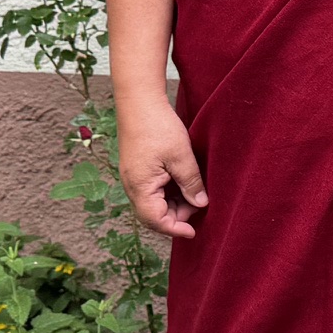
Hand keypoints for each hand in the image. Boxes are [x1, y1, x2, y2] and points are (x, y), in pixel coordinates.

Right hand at [116, 97, 207, 238]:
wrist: (138, 101)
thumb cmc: (158, 126)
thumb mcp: (181, 157)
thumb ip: (191, 183)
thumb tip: (200, 204)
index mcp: (140, 187)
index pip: (155, 220)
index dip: (175, 229)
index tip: (194, 231)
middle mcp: (132, 186)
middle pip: (152, 215)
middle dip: (176, 217)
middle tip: (199, 205)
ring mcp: (133, 178)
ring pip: (153, 203)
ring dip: (173, 204)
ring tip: (194, 193)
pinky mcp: (136, 169)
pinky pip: (151, 191)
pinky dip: (167, 193)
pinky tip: (183, 183)